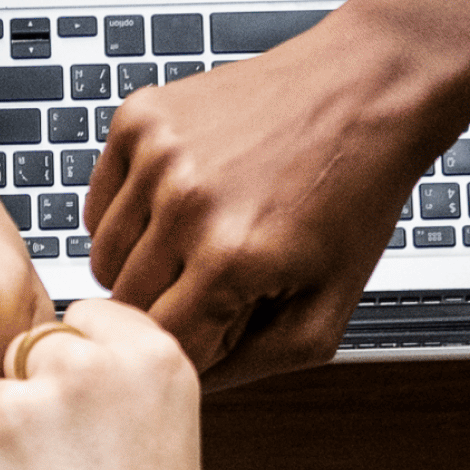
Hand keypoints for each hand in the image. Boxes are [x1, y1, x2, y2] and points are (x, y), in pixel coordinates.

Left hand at [0, 302, 217, 469]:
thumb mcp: (162, 450)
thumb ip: (113, 394)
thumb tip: (50, 369)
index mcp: (151, 358)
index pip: (80, 322)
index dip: (70, 376)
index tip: (80, 420)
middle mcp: (84, 368)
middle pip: (21, 361)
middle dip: (26, 414)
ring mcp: (16, 409)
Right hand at [86, 0, 469, 382]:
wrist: (368, 86)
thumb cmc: (355, 193)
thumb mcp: (327, 311)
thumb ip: (252, 366)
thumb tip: (189, 384)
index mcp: (231, 258)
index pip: (161, 347)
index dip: (193, 347)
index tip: (223, 326)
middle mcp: (185, 203)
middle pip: (126, 307)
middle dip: (168, 308)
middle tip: (218, 282)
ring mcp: (157, 156)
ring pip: (104, 259)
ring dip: (143, 267)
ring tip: (198, 243)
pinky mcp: (140, 120)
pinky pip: (101, 206)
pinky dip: (128, 219)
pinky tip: (178, 207)